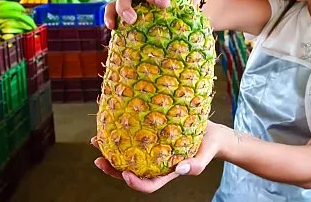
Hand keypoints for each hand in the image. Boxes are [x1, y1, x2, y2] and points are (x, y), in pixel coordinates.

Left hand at [91, 121, 224, 193]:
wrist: (212, 133)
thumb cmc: (209, 147)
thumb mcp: (205, 157)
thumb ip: (195, 166)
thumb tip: (178, 170)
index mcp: (166, 173)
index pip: (147, 185)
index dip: (134, 183)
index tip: (125, 174)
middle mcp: (156, 164)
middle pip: (130, 172)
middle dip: (112, 168)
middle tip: (99, 160)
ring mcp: (152, 151)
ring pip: (127, 156)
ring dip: (111, 151)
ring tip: (97, 141)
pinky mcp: (152, 136)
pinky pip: (134, 139)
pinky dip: (122, 134)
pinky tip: (113, 124)